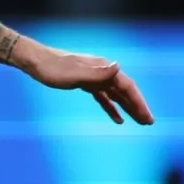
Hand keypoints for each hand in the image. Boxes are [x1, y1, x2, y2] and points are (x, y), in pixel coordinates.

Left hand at [20, 43, 154, 124]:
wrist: (34, 61)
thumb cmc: (52, 68)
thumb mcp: (74, 73)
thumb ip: (96, 73)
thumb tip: (118, 66)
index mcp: (102, 67)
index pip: (127, 86)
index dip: (139, 102)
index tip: (147, 117)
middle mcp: (101, 71)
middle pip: (124, 90)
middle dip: (137, 106)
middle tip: (149, 122)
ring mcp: (93, 77)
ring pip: (115, 94)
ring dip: (128, 107)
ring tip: (139, 121)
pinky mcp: (84, 82)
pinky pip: (103, 97)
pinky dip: (112, 107)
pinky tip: (117, 118)